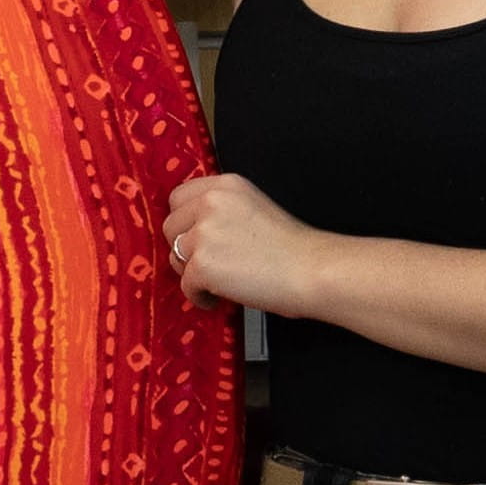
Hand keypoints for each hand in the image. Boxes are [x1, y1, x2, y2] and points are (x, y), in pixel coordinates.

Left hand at [164, 172, 330, 315]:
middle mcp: (210, 203)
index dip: (185, 222)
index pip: (178, 197)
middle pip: (171, 226)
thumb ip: (221, 210)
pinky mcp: (203, 264)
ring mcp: (204, 233)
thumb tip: (191, 230)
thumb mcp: (253, 208)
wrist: (315, 271)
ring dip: (191, 273)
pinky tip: (221, 298)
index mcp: (224, 186)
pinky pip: (186, 285)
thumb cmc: (293, 248)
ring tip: (219, 283)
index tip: (195, 238)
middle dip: (185, 248)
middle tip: (208, 265)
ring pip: (175, 255)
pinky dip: (200, 296)